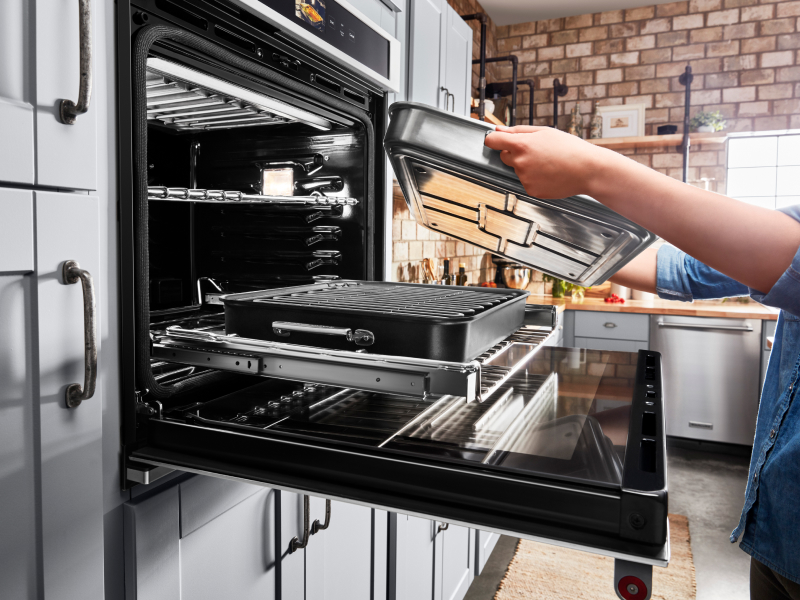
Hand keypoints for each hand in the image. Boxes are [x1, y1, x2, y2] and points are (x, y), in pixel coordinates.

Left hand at [484, 125, 611, 198]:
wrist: (587, 170)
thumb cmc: (569, 148)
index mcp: (521, 145)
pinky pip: (527, 182)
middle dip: (515, 153)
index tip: (495, 139)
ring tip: (548, 162)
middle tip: (536, 151)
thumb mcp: (544, 132)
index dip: (493, 139)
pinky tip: (549, 173)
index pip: (492, 141)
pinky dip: (535, 178)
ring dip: (527, 166)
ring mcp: (524, 178)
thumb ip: (517, 131)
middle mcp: (520, 163)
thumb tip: (499, 130)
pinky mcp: (531, 190)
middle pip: (504, 156)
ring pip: (518, 170)